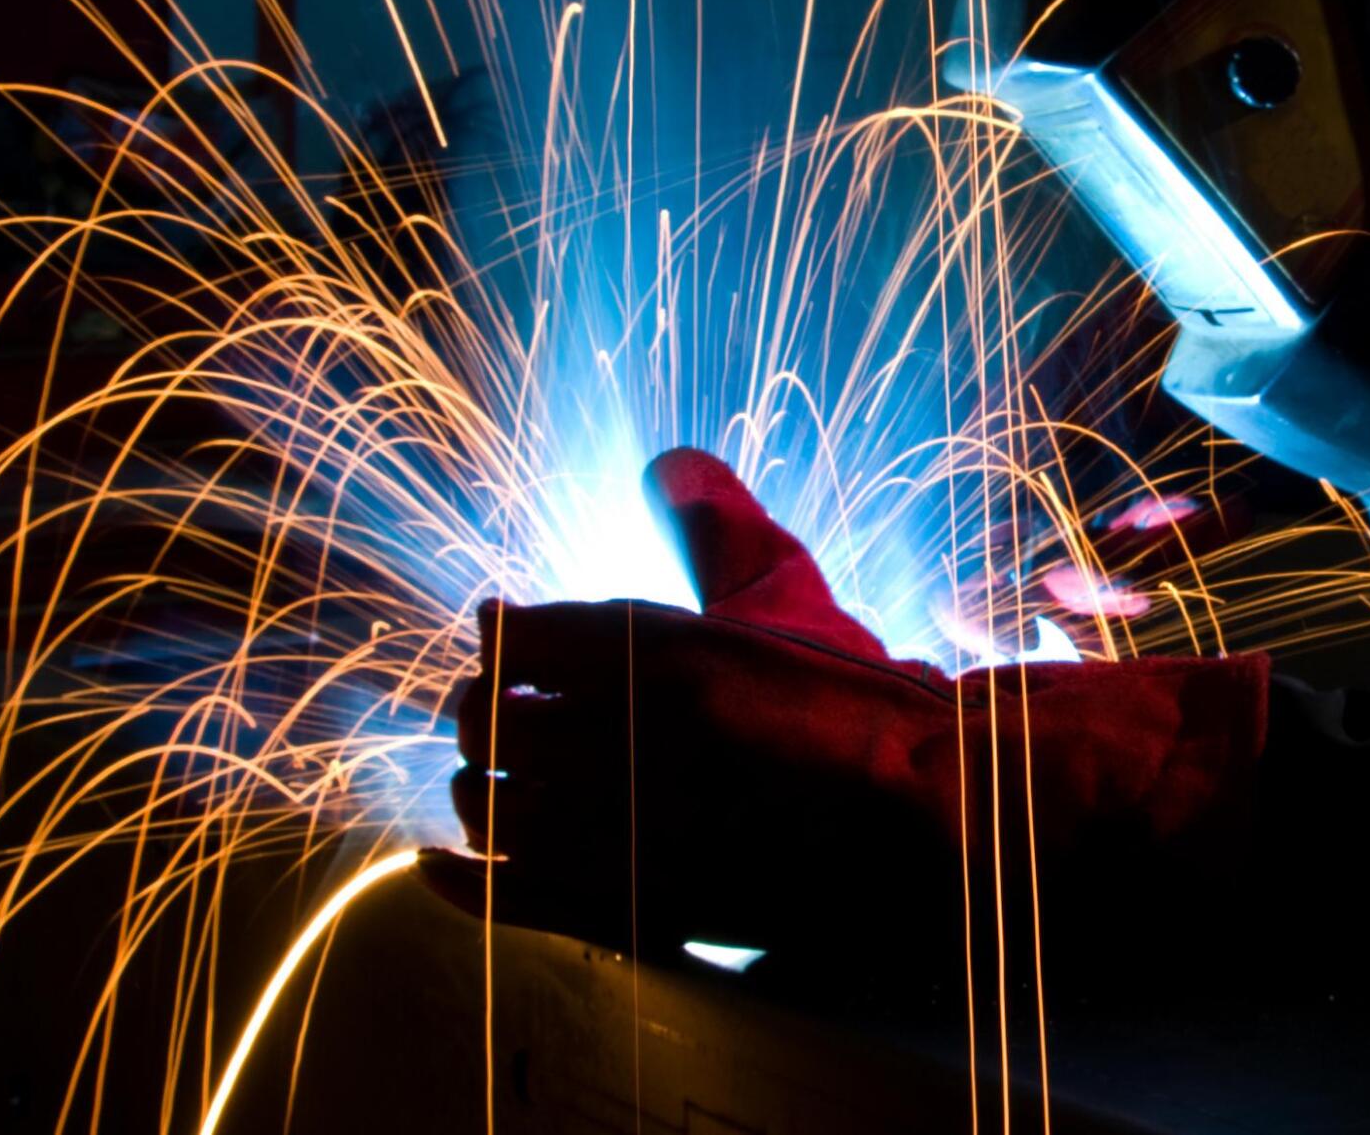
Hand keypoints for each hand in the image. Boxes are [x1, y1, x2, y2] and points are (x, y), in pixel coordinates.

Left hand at [419, 449, 1271, 971]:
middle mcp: (630, 738)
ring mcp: (630, 831)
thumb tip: (672, 458)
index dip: (499, 637)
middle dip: (479, 712)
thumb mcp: (790, 595)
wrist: (936, 822)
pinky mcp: (637, 911)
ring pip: (490, 806)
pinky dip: (457, 881)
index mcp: (658, 648)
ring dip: (479, 787)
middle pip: (484, 721)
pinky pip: (506, 898)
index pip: (514, 635)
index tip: (499, 637)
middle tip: (488, 711)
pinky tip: (433, 866)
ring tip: (491, 779)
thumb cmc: (862, 701)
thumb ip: (718, 526)